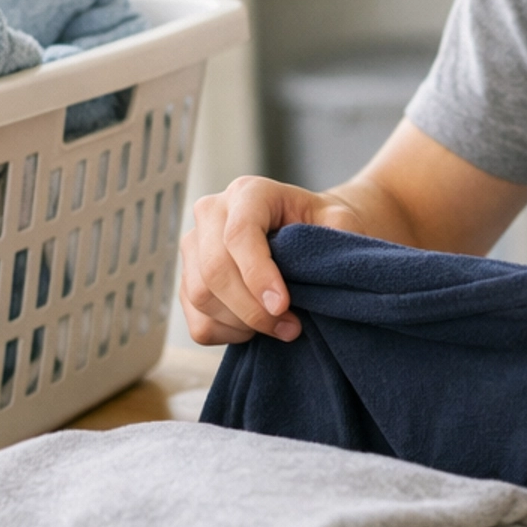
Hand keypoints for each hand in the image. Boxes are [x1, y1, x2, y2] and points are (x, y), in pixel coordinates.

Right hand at [179, 176, 367, 346]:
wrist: (301, 232)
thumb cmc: (320, 225)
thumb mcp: (339, 220)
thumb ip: (339, 234)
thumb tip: (325, 268)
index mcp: (248, 192)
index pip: (239, 234)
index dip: (258, 274)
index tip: (283, 306)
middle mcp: (211, 212)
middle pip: (214, 270)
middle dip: (252, 309)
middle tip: (290, 327)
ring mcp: (193, 245)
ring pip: (200, 296)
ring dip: (242, 323)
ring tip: (279, 327)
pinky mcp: (187, 279)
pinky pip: (197, 321)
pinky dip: (227, 334)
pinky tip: (255, 328)